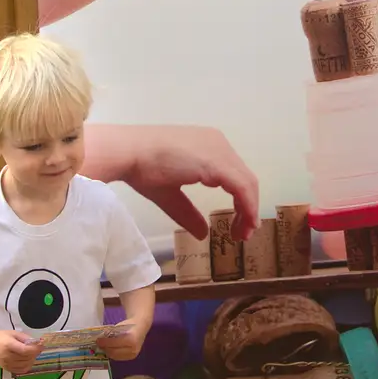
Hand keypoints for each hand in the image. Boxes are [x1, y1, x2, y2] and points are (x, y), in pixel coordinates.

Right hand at [0, 329, 42, 374]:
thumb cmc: (2, 336)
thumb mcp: (14, 333)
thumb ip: (26, 338)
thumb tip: (38, 343)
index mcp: (9, 345)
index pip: (25, 350)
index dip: (35, 349)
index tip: (41, 346)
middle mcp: (7, 356)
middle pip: (26, 358)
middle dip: (34, 354)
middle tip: (38, 349)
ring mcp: (6, 364)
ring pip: (24, 365)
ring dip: (31, 360)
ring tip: (32, 354)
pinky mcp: (6, 369)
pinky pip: (20, 370)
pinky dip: (26, 366)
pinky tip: (27, 360)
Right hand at [84, 123, 259, 241]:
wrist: (128, 152)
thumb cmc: (142, 168)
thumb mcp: (170, 194)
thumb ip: (188, 213)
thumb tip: (203, 234)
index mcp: (208, 146)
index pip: (234, 175)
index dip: (242, 201)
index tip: (239, 224)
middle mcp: (218, 144)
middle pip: (245, 179)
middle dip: (248, 208)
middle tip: (243, 233)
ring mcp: (219, 151)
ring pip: (247, 183)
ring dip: (249, 210)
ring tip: (242, 233)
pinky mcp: (216, 162)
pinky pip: (241, 187)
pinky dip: (246, 206)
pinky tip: (243, 223)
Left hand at [97, 320, 147, 361]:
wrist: (141, 328)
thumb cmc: (129, 325)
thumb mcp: (120, 326)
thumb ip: (111, 333)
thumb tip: (100, 339)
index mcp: (131, 339)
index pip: (114, 343)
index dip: (105, 342)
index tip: (98, 340)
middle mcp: (133, 348)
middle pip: (114, 352)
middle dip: (105, 348)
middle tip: (99, 345)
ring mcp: (133, 354)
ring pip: (116, 356)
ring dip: (108, 352)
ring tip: (103, 347)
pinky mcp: (132, 357)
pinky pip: (119, 358)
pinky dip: (113, 354)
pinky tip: (109, 350)